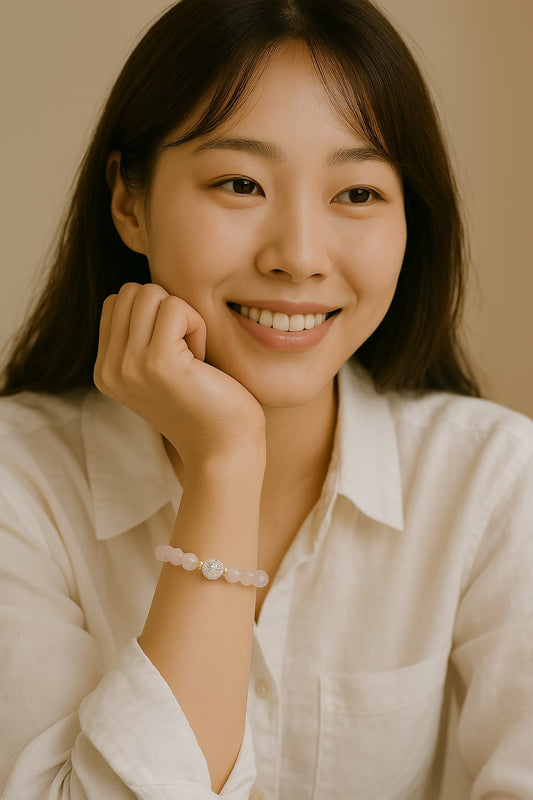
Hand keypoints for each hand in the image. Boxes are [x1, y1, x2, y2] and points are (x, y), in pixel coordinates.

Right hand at [93, 283, 265, 470]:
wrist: (224, 448)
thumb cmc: (205, 402)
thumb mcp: (159, 368)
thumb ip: (140, 335)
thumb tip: (143, 290)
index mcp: (105, 370)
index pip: (118, 301)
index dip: (155, 315)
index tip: (175, 352)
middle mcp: (110, 369)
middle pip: (132, 291)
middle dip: (168, 311)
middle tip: (188, 352)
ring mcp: (129, 366)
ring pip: (151, 293)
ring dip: (184, 317)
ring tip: (194, 357)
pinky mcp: (158, 362)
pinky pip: (177, 308)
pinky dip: (198, 326)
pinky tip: (204, 361)